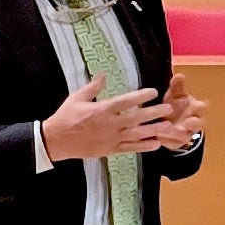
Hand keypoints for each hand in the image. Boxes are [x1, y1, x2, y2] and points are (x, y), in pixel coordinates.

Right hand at [43, 76, 174, 160]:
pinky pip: (130, 149)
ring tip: (169, 127)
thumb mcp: (76, 98)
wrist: (55, 141)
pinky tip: (156, 144)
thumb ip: (92, 87)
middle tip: (169, 109)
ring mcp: (111, 138)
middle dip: (154, 113)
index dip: (141, 96)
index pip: (125, 101)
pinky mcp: (110, 150)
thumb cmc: (65, 117)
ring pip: (137, 134)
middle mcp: (109, 124)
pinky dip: (144, 147)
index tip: (154, 91)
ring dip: (154, 130)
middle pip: (136, 118)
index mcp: (101, 109)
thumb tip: (104, 74)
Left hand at [150, 70, 209, 149]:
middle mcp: (193, 122)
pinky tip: (159, 137)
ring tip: (168, 131)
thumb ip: (177, 86)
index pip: (202, 107)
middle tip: (185, 123)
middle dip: (193, 124)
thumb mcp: (174, 95)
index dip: (199, 107)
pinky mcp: (176, 142)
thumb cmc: (173, 104)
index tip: (193, 104)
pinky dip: (167, 141)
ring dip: (178, 134)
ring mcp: (186, 134)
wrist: (166, 121)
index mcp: (194, 108)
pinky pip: (174, 143)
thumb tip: (180, 74)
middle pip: (199, 124)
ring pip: (186, 136)